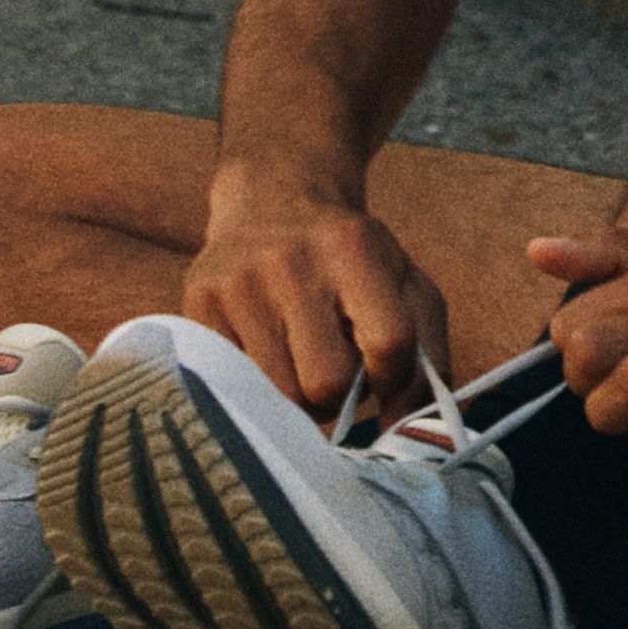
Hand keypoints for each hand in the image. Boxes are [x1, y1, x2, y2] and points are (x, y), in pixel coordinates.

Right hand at [185, 170, 450, 414]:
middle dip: (340, 393)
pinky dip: (261, 386)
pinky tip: (267, 352)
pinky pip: (237, 387)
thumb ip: (429, 357)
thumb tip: (402, 428)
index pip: (389, 343)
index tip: (384, 370)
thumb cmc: (350, 259)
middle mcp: (289, 262)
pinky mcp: (199, 307)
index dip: (393, 375)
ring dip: (300, 396)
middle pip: (327, 384)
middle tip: (335, 365)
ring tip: (301, 360)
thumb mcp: (405, 285)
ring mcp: (237, 285)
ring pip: (281, 396)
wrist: (271, 201)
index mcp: (352, 248)